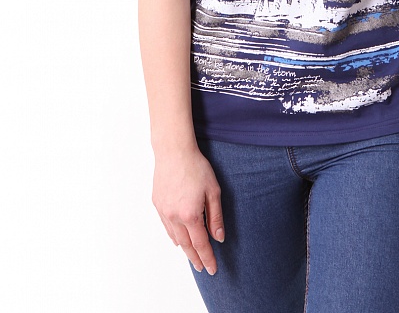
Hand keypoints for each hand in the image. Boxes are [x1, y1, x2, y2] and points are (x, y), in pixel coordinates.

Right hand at [152, 145, 224, 273]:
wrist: (173, 151)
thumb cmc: (196, 167)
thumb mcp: (213, 191)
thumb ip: (216, 216)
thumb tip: (219, 238)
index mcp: (190, 215)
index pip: (201, 244)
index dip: (207, 258)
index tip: (212, 269)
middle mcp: (175, 217)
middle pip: (186, 245)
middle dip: (195, 258)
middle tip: (202, 268)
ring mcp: (164, 211)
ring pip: (175, 237)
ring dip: (184, 249)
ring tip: (192, 257)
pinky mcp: (157, 204)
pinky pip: (166, 226)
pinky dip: (173, 236)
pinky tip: (178, 240)